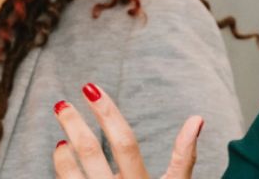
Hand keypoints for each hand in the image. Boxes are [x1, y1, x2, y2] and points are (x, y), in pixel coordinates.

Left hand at [53, 82, 200, 178]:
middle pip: (89, 151)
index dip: (107, 112)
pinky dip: (61, 167)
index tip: (90, 88)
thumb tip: (196, 119)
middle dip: (73, 122)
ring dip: (63, 149)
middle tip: (62, 103)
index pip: (123, 142)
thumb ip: (184, 155)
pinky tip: (62, 155)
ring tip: (63, 136)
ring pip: (69, 172)